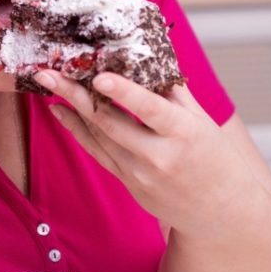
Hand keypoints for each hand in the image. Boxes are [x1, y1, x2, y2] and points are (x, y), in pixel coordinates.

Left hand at [34, 70, 259, 238]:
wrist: (222, 214)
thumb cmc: (217, 160)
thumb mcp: (204, 122)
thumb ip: (174, 92)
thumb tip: (147, 57)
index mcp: (184, 134)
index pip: (150, 109)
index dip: (124, 92)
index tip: (99, 76)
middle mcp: (159, 156)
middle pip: (109, 122)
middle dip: (75, 94)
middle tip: (48, 72)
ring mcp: (140, 174)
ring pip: (97, 136)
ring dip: (70, 108)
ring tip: (49, 82)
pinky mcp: (129, 184)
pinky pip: (98, 153)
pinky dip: (78, 131)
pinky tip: (62, 112)